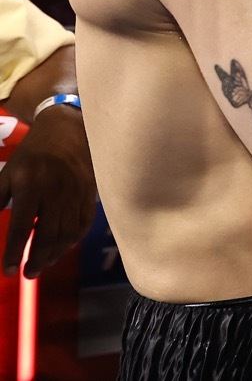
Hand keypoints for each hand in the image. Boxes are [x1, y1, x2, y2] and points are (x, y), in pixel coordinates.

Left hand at [0, 105, 94, 277]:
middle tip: (28, 273)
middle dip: (37, 259)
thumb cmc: (32, 154)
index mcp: (31, 186)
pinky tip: (63, 247)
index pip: (21, 228)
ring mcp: (76, 193)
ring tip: (43, 264)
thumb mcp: (8, 173)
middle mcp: (56, 192)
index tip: (8, 270)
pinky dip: (74, 240)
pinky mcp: (90, 193)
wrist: (68, 131)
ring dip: (55, 254)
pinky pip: (84, 224)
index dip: (14, 252)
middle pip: (47, 236)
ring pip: (68, 233)